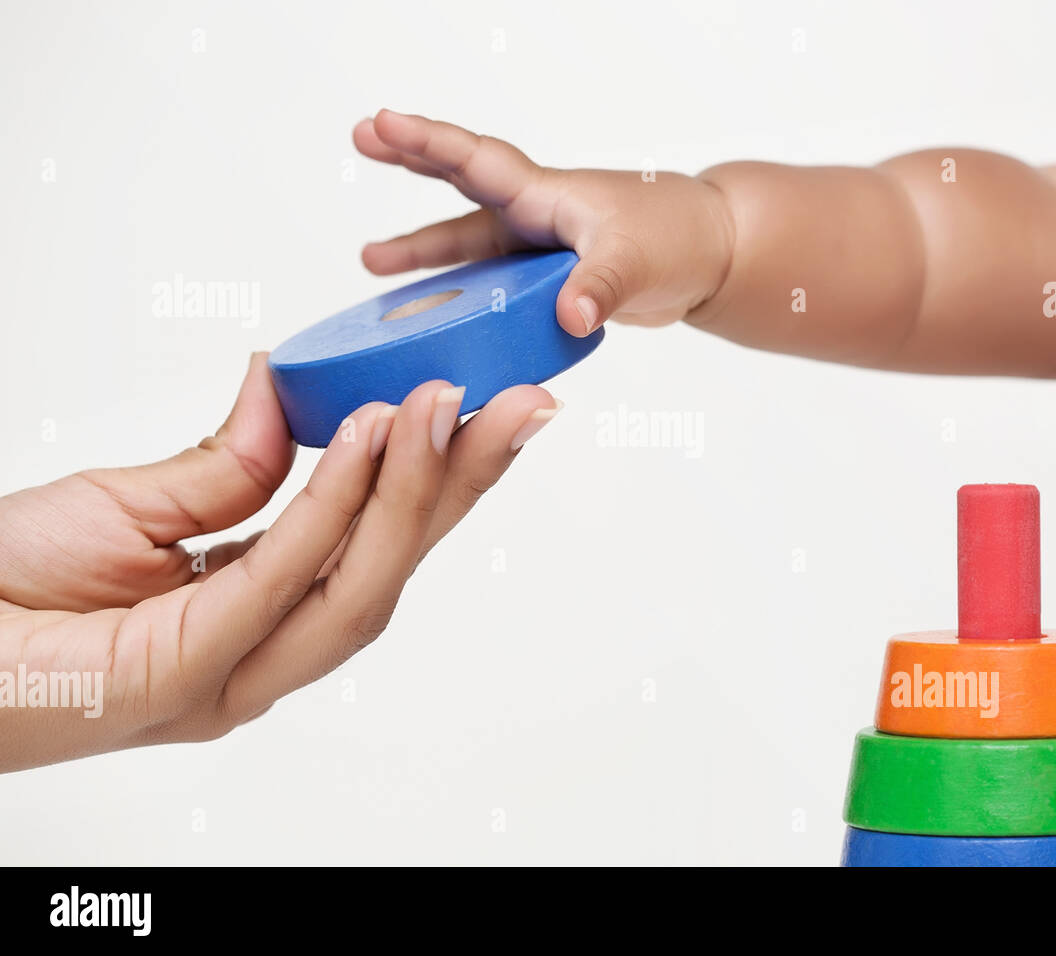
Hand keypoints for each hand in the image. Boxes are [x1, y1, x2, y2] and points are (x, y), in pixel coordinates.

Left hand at [0, 354, 558, 771]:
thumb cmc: (10, 585)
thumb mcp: (140, 500)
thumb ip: (232, 465)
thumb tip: (294, 388)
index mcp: (259, 614)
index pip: (373, 541)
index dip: (442, 476)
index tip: (490, 402)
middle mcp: (264, 653)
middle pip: (392, 567)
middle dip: (464, 482)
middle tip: (522, 402)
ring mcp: (235, 673)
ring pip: (361, 584)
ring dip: (417, 490)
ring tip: (454, 405)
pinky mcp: (193, 671)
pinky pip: (285, 576)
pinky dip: (338, 500)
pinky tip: (375, 436)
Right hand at [353, 108, 734, 336]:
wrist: (709, 257)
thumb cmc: (679, 240)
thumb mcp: (638, 261)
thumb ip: (602, 286)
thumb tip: (572, 315)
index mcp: (548, 196)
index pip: (477, 161)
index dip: (427, 142)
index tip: (380, 123)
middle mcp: (534, 214)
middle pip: (459, 184)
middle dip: (410, 159)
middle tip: (360, 136)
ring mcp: (537, 246)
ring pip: (467, 242)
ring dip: (421, 250)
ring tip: (370, 261)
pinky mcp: (546, 279)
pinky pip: (489, 281)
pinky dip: (459, 292)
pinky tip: (434, 311)